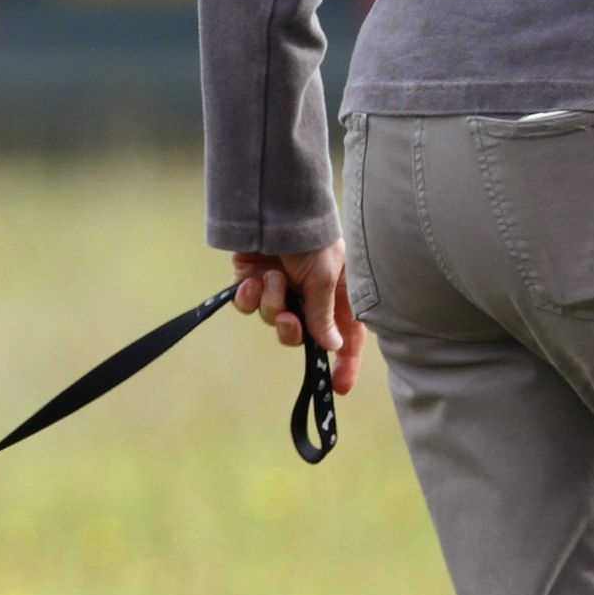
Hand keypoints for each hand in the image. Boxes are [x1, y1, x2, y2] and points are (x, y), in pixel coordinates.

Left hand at [229, 243, 365, 396]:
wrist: (273, 208)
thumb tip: (331, 346)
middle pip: (302, 334)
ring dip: (271, 304)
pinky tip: (253, 279)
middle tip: (290, 319)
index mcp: (337, 292)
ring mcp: (280, 287)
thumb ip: (324, 315)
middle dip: (293, 331)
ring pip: (272, 320)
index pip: (345, 335)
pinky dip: (249, 296)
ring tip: (272, 280)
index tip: (339, 386)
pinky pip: (248, 305)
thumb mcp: (325, 278)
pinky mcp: (252, 280)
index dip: (345, 362)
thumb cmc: (311, 237)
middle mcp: (309, 293)